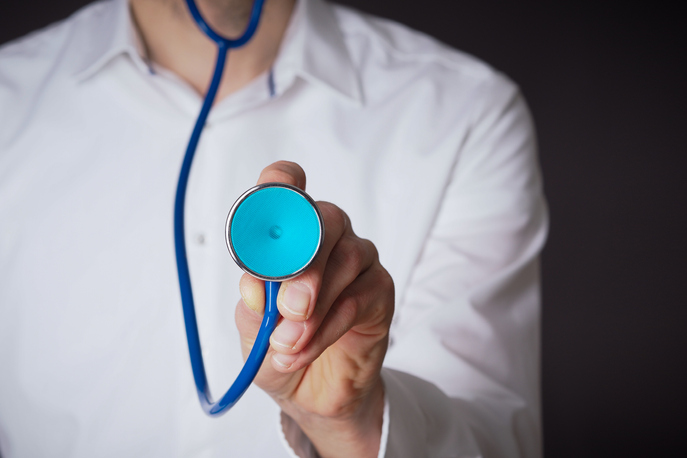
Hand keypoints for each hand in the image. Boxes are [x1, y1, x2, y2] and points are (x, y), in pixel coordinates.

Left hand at [234, 161, 394, 457]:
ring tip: (287, 343)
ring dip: (313, 309)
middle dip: (303, 264)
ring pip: (345, 260)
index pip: (287, 186)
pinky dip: (327, 328)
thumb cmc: (280, 345)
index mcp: (289, 231)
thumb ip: (255, 302)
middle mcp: (327, 235)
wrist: (311, 392)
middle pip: (325, 219)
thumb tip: (256, 284)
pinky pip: (358, 299)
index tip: (265, 213)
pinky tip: (305, 348)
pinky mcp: (379, 289)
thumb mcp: (253, 327)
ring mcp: (357, 259)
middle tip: (287, 307)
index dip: (278, 186)